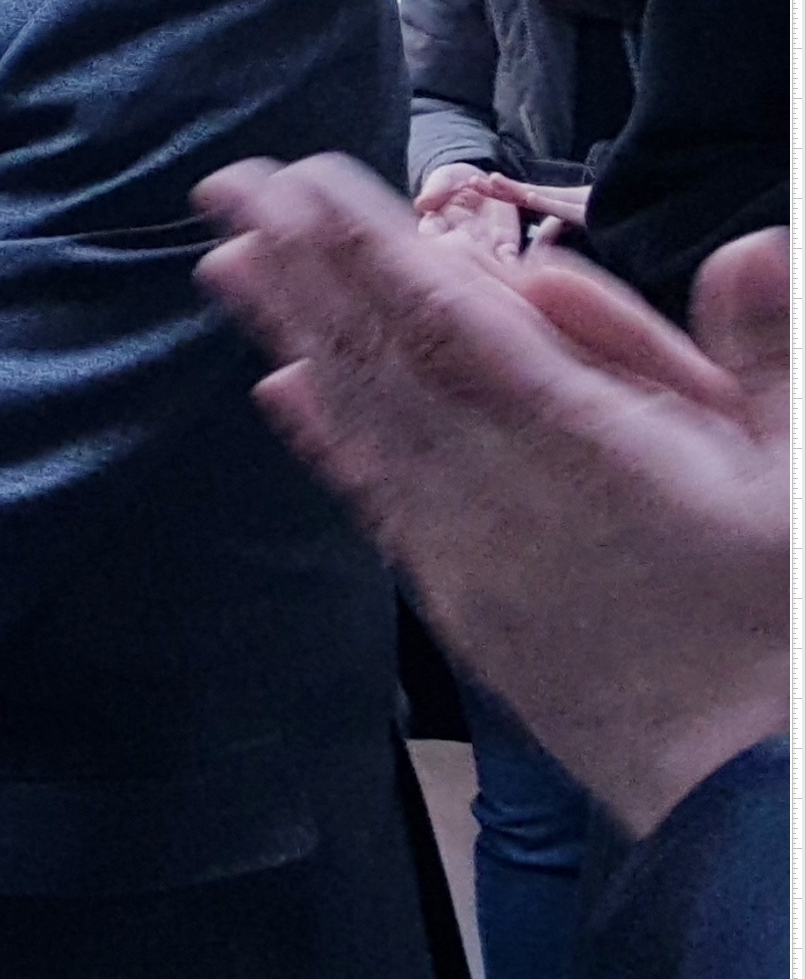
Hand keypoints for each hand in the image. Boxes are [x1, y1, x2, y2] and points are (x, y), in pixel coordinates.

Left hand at [198, 157, 786, 834]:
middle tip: (229, 186)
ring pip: (367, 414)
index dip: (369, 246)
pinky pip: (380, 494)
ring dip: (295, 332)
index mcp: (590, 447)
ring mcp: (471, 546)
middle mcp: (504, 488)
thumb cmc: (790, 628)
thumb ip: (773, 358)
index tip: (304, 182)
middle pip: (383, 355)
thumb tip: (750, 245)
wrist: (756, 797)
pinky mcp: (464, 597)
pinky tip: (285, 389)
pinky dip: (328, 435)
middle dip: (305, 266)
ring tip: (229, 261)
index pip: (452, 321)